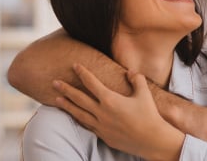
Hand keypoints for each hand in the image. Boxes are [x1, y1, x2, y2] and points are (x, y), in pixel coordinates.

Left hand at [53, 63, 183, 159]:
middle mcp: (102, 112)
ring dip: (67, 105)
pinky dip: (78, 119)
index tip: (75, 65)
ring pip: (79, 113)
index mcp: (110, 100)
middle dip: (66, 89)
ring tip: (56, 99)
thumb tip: (130, 71)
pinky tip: (74, 116)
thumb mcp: (144, 94)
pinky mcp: (103, 136)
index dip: (83, 73)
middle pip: (79, 98)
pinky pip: (87, 125)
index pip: (92, 83)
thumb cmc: (149, 115)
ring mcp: (101, 125)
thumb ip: (136, 79)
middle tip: (54, 82)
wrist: (152, 140)